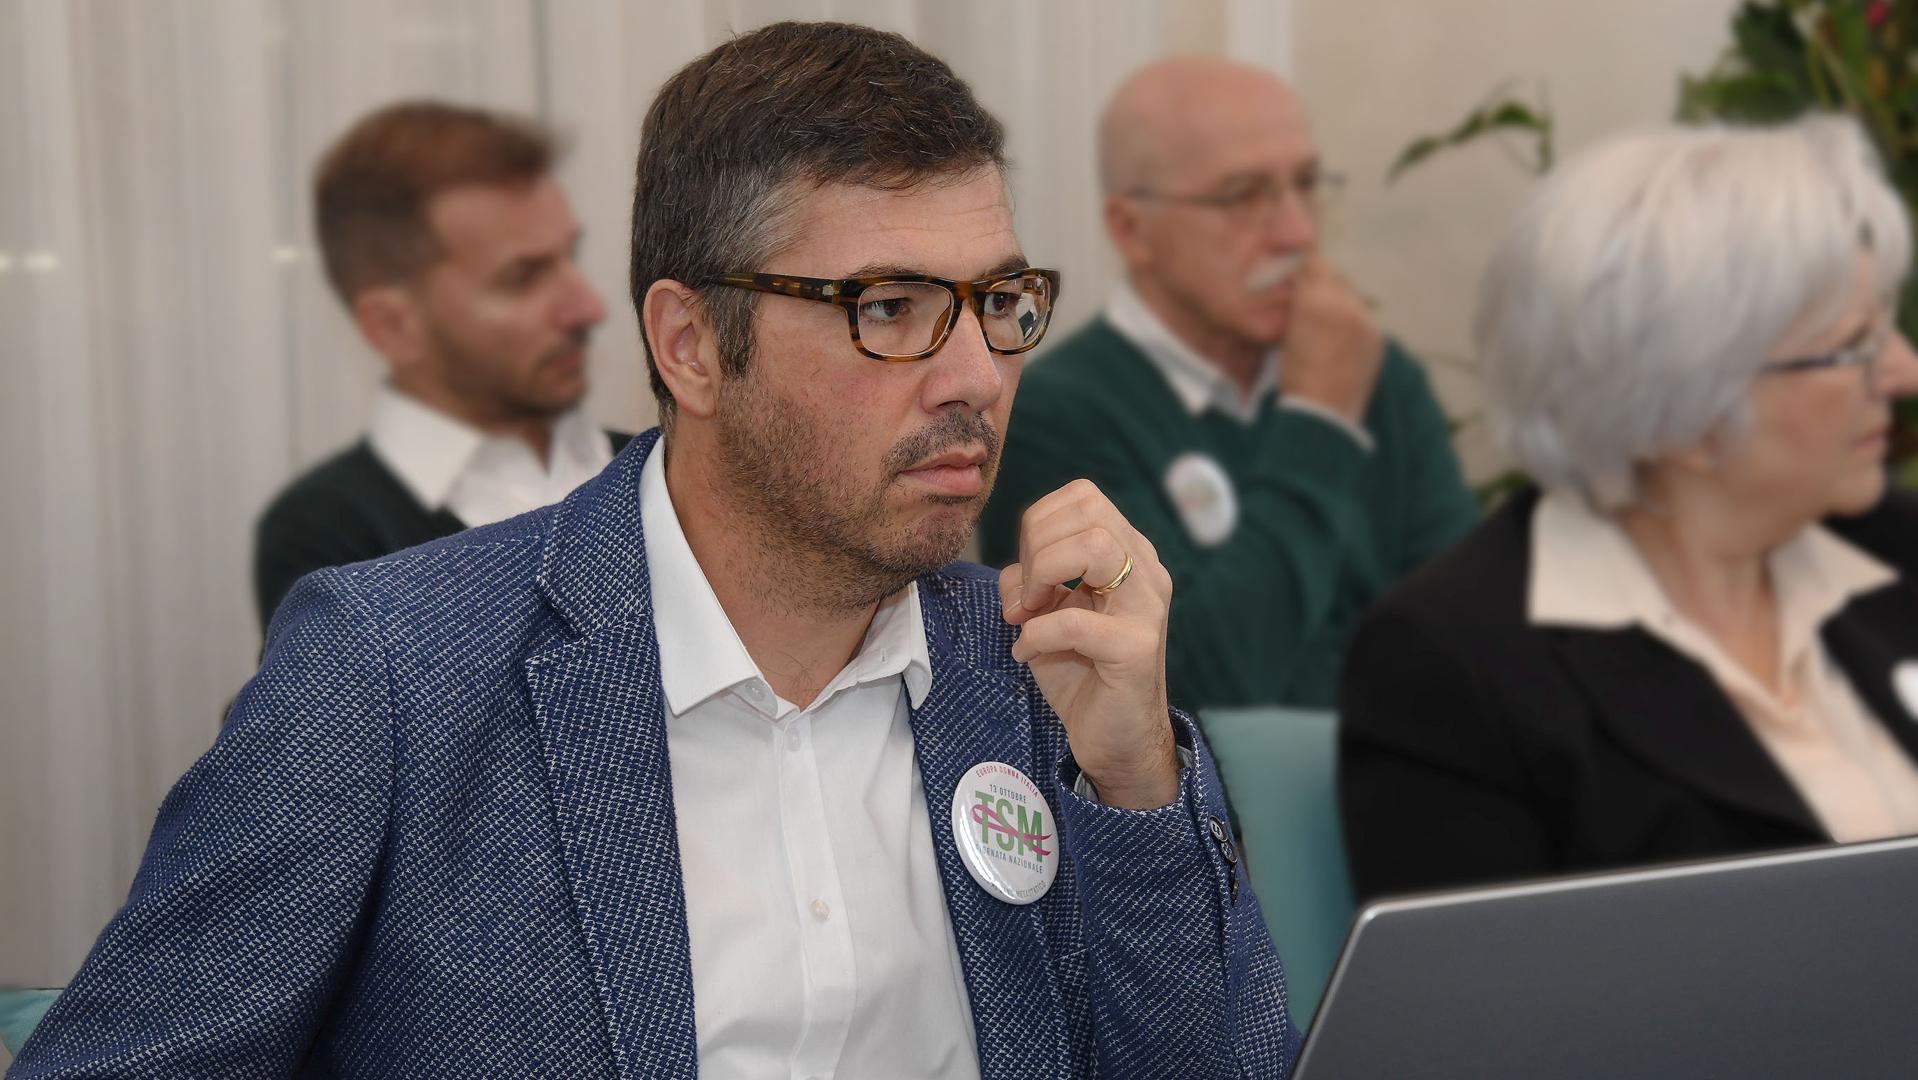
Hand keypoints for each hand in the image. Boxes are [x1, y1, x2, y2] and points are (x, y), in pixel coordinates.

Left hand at [999, 479, 1178, 808]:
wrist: (1116, 739)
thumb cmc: (1082, 671)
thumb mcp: (1047, 612)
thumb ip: (1031, 578)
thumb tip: (1014, 573)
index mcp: (1129, 554)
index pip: (1083, 497)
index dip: (1040, 524)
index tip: (1027, 571)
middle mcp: (1146, 571)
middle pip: (1089, 512)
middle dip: (1037, 547)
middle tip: (1027, 596)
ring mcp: (1146, 608)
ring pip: (1095, 546)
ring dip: (1042, 576)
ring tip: (1028, 614)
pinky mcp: (1134, 649)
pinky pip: (1075, 621)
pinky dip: (1035, 635)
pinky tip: (1026, 653)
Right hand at [1278, 255, 1385, 424]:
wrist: (1324, 414)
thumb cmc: (1295, 377)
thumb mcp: (1284, 336)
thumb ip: (1295, 305)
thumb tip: (1301, 286)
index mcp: (1315, 302)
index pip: (1314, 264)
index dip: (1305, 269)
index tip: (1298, 275)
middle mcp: (1344, 305)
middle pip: (1335, 278)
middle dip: (1323, 287)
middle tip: (1310, 303)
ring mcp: (1365, 320)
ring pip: (1351, 298)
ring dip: (1339, 305)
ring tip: (1326, 327)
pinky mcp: (1377, 336)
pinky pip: (1363, 318)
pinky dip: (1352, 325)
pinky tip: (1340, 343)